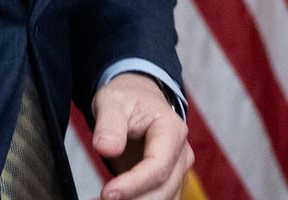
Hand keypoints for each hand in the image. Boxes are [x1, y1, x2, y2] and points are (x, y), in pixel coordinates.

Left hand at [90, 72, 192, 199]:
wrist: (138, 99)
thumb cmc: (128, 98)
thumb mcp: (112, 101)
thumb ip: (109, 124)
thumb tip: (106, 148)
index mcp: (171, 130)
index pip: (158, 167)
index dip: (133, 184)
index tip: (107, 193)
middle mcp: (181, 154)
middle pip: (163, 190)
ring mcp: (176, 171)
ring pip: (162, 199)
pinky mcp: (166, 182)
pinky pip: (155, 199)